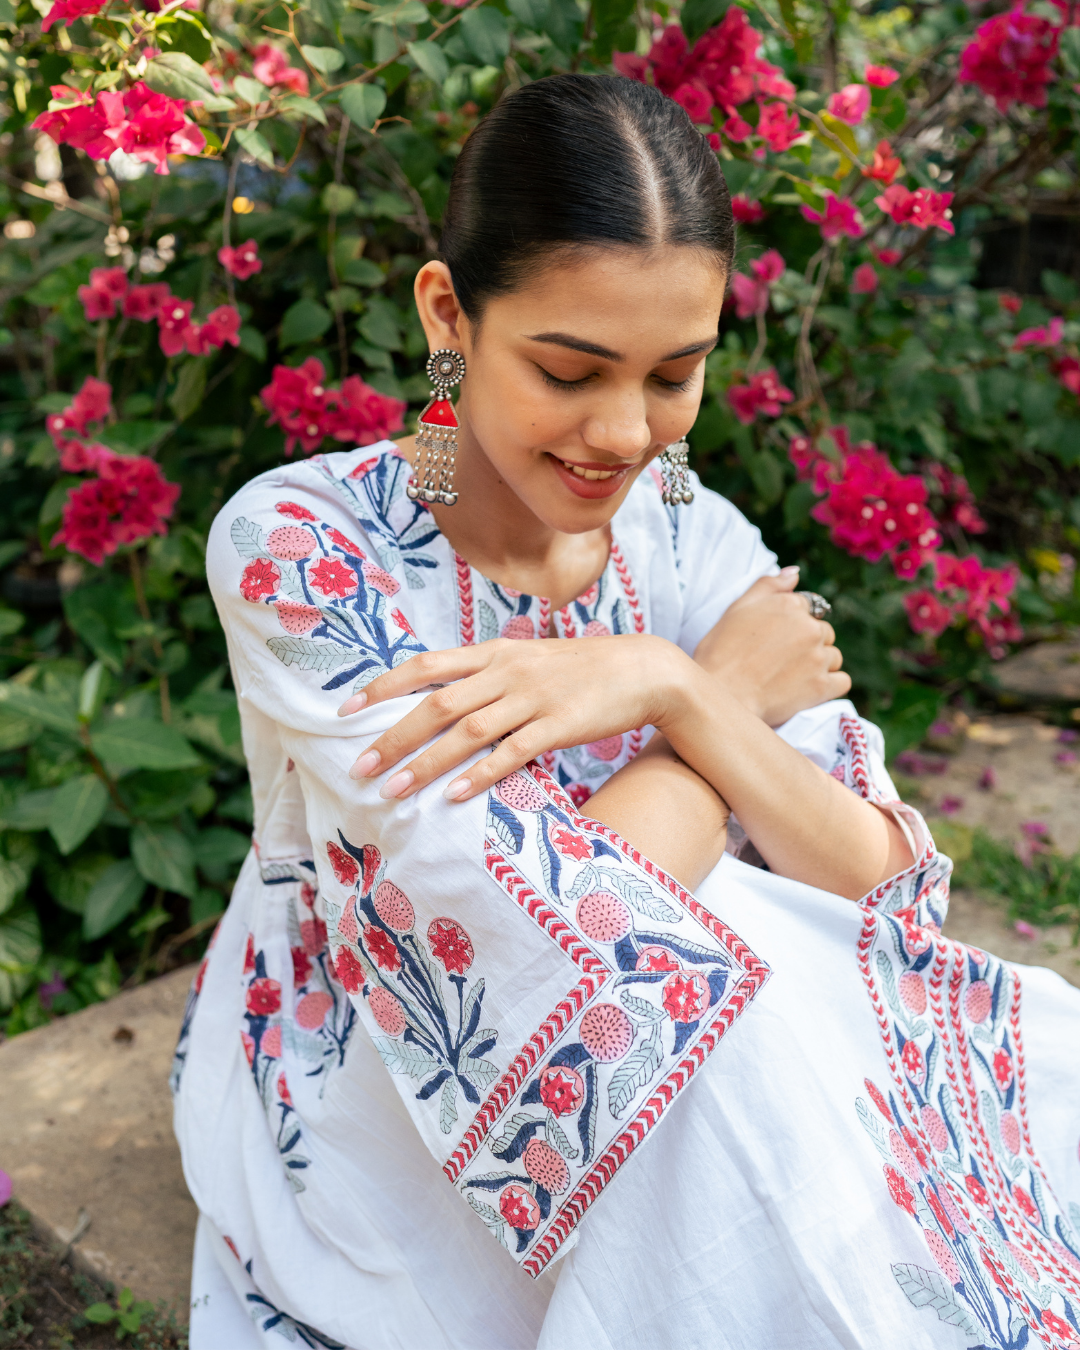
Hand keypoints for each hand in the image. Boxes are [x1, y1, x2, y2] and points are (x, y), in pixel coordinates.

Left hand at [337, 634, 692, 801]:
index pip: (425, 665)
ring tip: (393, 790)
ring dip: (425, 763)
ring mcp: (533, 699)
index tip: (347, 710)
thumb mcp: (526, 659)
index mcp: (493, 653)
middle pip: (437, 705)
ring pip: (467, 733)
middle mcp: (507, 672)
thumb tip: (436, 695)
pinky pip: (511, 753)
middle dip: (393, 737)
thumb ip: (484, 673)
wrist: (642, 669)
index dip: (383, 687)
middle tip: (359, 767)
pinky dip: (479, 775)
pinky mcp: (558, 727)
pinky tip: (452, 795)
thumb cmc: (578, 669)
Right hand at [693, 568, 849, 725]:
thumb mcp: (736, 609)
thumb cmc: (720, 653)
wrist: (721, 695)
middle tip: (780, 660)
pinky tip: (808, 690)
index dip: (792, 624)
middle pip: (823, 632)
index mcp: (789, 605)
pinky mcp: (822, 686)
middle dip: (808, 643)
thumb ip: (768, 585)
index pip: (808, 607)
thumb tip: (794, 573)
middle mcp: (809, 627)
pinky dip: (829, 686)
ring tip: (791, 677)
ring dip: (819, 665)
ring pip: (833, 656)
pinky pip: (842, 681)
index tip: (776, 640)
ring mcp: (818, 657)